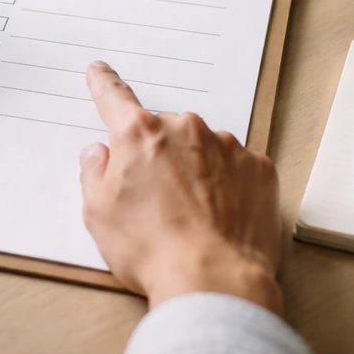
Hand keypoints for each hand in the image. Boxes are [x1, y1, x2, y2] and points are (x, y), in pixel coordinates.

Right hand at [79, 61, 282, 313]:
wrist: (213, 282)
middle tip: (153, 198)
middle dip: (156, 154)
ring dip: (193, 169)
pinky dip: (226, 185)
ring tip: (189, 215)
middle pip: (162, 130)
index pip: (114, 97)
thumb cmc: (151, 250)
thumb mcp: (98, 213)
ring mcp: (226, 147)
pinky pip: (235, 168)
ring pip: (201, 148)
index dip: (103, 83)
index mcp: (139, 134)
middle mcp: (185, 129)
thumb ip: (94, 172)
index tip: (100, 71)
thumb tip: (100, 154)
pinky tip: (218, 216)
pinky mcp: (259, 170)